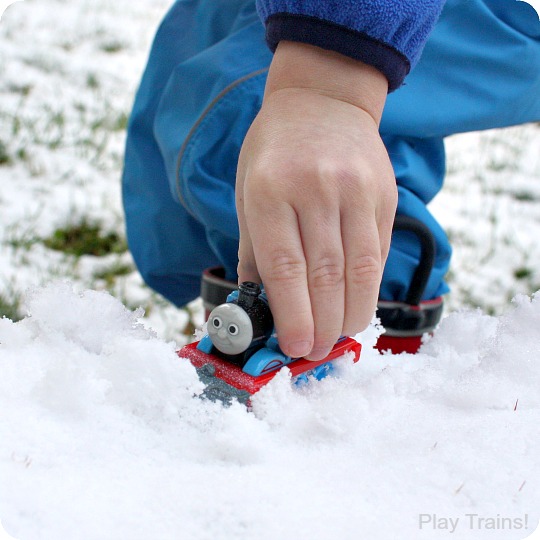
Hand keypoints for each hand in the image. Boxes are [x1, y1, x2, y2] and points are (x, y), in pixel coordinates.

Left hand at [236, 42, 396, 359]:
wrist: (323, 100)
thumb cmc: (274, 152)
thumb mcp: (248, 193)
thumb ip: (255, 251)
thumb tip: (259, 305)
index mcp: (271, 190)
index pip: (286, 266)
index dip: (293, 314)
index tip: (297, 346)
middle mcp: (317, 189)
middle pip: (327, 274)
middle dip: (324, 323)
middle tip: (318, 350)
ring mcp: (356, 189)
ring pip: (361, 268)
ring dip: (352, 312)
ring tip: (340, 336)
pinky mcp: (384, 193)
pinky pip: (379, 251)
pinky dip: (369, 286)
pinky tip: (357, 304)